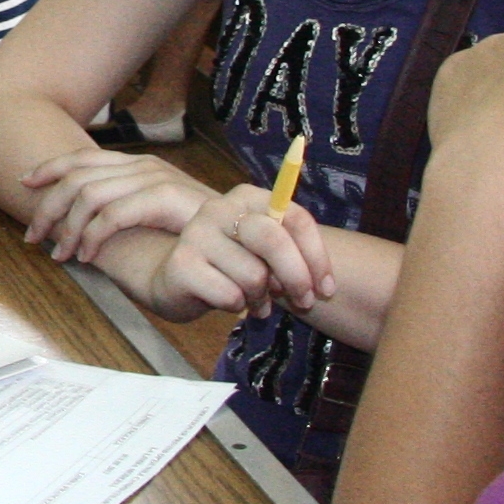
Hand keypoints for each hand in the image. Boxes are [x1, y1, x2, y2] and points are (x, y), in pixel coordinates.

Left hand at [17, 144, 213, 264]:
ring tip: (61, 255)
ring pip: (89, 195)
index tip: (24, 182)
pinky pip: (113, 215)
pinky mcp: (165, 198)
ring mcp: (155, 178)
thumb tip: (84, 222)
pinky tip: (87, 256)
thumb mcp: (154, 215)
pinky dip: (93, 236)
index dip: (49, 168)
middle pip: (77, 177)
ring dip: (67, 228)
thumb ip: (123, 210)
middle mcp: (143, 165)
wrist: (246, 233)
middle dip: (48, 208)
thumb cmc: (198, 232)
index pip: (82, 157)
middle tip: (34, 239)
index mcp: (138, 164)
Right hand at [118, 184, 335, 323]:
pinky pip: (231, 296)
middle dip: (296, 278)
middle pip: (273, 240)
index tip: (326, 288)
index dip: (317, 256)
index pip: (294, 218)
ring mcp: (197, 234)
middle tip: (304, 302)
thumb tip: (319, 283)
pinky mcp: (182, 265)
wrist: (177, 279)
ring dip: (262, 298)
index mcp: (247, 197)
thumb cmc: (231, 264)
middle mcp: (219, 208)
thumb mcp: (264, 252)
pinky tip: (231, 302)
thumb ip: (290, 253)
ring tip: (256, 301)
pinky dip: (238, 307)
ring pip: (254, 276)